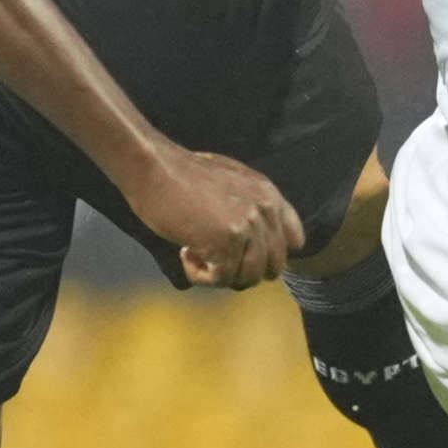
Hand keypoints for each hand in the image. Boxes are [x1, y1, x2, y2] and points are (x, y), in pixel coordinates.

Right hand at [130, 147, 305, 289]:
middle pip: (272, 268)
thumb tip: (253, 242)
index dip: (267, 254)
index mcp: (269, 194)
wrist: (153, 167)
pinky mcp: (227, 241)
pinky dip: (200, 275)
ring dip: (220, 274)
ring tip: (195, 252)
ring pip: (249, 278)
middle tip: (212, 256)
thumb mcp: (229, 182)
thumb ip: (249, 205)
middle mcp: (265, 210)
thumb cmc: (179, 176)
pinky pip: (222, 279)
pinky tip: (185, 253)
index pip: (295, 240)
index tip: (239, 250)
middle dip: (242, 269)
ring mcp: (248, 226)